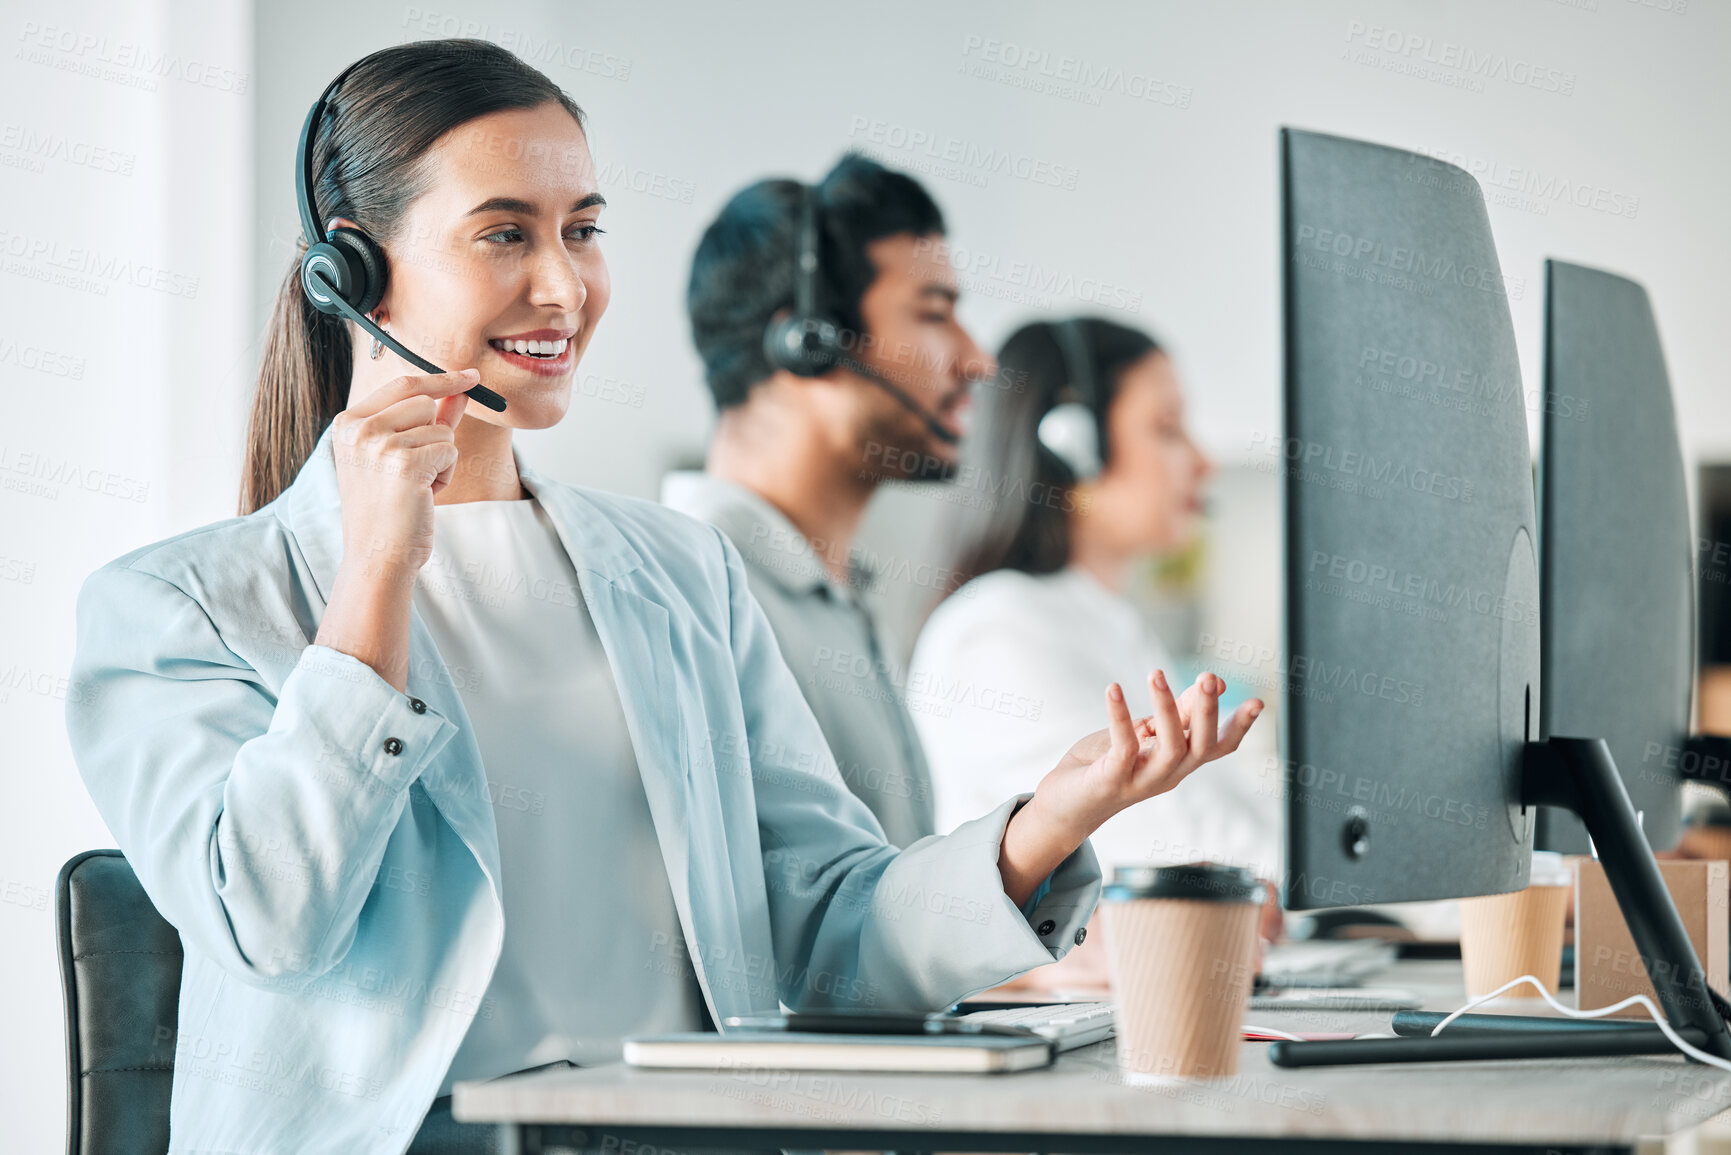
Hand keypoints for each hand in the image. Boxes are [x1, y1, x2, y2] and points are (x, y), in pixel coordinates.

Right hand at [329, 369, 476, 584]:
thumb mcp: (400, 456)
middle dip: (435, 433)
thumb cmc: (388, 510)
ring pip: (441, 430)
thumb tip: (460, 391)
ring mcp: (379, 443)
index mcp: (348, 423)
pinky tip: (423, 496)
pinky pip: (450, 451)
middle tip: (418, 467)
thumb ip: (428, 420)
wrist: (377, 556)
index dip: (440, 379)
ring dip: (440, 459)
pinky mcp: (405, 462)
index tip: (470, 375)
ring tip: (415, 487)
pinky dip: (446, 475)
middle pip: (424, 402)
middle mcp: (359, 428)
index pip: (402, 384)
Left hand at [1031, 670, 1262, 847]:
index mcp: (1180, 762)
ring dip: (1166, 708)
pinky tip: (1114, 689)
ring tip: (1156, 673)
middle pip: (1201, 747)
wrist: (1065, 805)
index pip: (1219, 747)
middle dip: (1208, 711)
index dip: (1240, 727)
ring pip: (1170, 748)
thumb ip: (1176, 712)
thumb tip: (1213, 681)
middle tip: (1209, 676)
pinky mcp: (1112, 781)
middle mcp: (1168, 775)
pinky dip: (1119, 716)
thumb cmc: (1107, 764)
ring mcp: (1142, 781)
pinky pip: (1124, 748)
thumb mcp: (1146, 733)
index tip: (1259, 702)